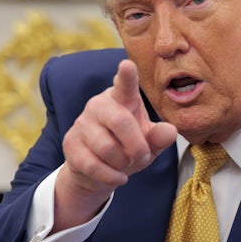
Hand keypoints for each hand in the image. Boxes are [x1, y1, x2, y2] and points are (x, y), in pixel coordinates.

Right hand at [53, 59, 176, 230]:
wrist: (97, 171)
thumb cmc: (127, 148)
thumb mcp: (148, 143)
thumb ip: (159, 137)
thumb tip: (170, 131)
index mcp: (122, 98)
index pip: (124, 84)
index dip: (127, 75)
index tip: (127, 65)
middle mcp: (99, 105)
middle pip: (121, 122)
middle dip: (137, 146)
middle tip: (142, 156)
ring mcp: (82, 123)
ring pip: (107, 147)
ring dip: (123, 163)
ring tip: (126, 165)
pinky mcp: (70, 144)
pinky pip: (93, 164)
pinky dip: (111, 176)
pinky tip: (117, 176)